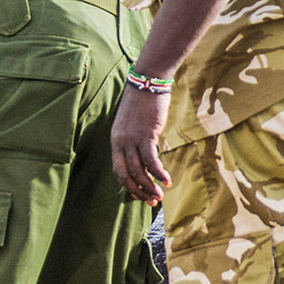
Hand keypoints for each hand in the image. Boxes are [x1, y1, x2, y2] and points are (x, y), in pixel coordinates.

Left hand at [111, 88, 171, 205]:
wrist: (147, 82)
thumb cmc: (143, 102)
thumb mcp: (134, 124)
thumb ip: (135, 140)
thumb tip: (147, 155)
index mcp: (115, 141)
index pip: (118, 171)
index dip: (129, 186)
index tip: (140, 195)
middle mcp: (120, 142)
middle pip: (126, 175)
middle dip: (139, 191)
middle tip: (152, 201)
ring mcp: (131, 139)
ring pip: (138, 171)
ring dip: (150, 186)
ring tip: (160, 195)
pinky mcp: (146, 134)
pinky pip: (151, 160)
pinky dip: (159, 172)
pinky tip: (167, 179)